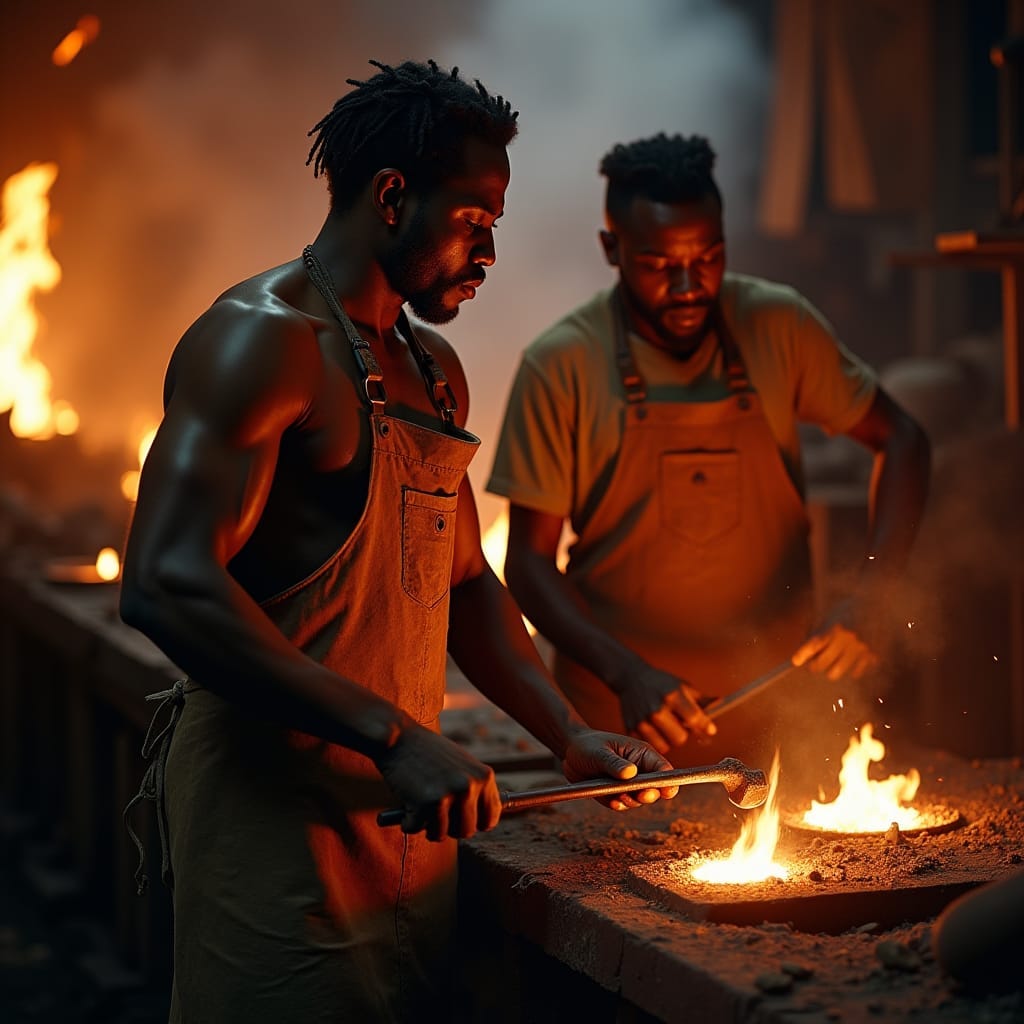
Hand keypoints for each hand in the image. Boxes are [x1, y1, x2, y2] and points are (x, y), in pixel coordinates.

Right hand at [374, 722, 501, 840]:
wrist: (398, 737)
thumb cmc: (427, 752)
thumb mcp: (461, 765)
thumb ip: (473, 788)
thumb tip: (485, 821)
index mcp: (484, 776)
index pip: (491, 817)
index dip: (474, 824)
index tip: (460, 821)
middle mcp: (470, 786)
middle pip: (467, 831)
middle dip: (449, 828)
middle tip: (435, 814)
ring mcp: (450, 794)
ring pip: (442, 834)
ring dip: (428, 827)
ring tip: (419, 808)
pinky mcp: (427, 802)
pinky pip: (416, 828)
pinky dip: (408, 822)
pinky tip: (406, 806)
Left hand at [561, 729, 678, 811]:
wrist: (570, 753)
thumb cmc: (587, 746)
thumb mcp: (599, 752)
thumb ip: (614, 763)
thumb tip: (631, 773)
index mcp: (641, 754)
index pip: (663, 769)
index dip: (669, 782)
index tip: (666, 791)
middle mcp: (639, 770)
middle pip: (655, 789)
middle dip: (649, 794)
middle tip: (641, 795)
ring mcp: (629, 784)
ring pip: (639, 800)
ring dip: (630, 801)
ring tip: (617, 796)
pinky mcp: (618, 795)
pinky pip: (624, 805)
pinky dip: (619, 805)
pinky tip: (612, 801)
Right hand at [615, 662, 716, 754]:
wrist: (631, 678)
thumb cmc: (660, 682)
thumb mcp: (682, 686)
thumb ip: (702, 700)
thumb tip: (721, 704)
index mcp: (672, 696)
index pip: (695, 719)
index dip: (705, 726)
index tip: (709, 729)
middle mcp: (657, 709)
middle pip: (681, 738)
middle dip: (684, 732)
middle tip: (680, 724)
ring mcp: (643, 721)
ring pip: (666, 746)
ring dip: (669, 739)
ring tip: (666, 726)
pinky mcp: (632, 729)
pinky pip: (652, 746)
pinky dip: (656, 740)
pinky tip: (655, 729)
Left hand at [792, 597, 879, 681]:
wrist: (877, 603)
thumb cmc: (847, 611)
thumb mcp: (829, 617)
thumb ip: (815, 634)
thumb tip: (800, 656)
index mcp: (835, 627)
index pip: (814, 644)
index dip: (802, 654)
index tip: (795, 661)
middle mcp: (848, 639)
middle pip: (821, 664)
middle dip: (814, 665)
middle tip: (813, 664)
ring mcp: (862, 649)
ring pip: (835, 673)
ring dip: (830, 669)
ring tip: (832, 662)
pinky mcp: (873, 656)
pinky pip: (855, 673)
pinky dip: (850, 669)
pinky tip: (851, 659)